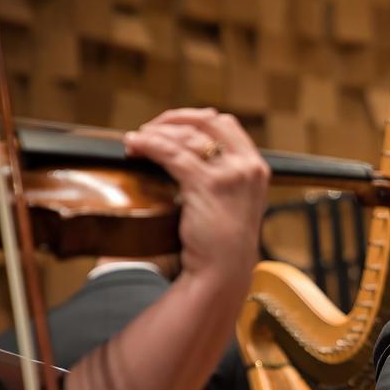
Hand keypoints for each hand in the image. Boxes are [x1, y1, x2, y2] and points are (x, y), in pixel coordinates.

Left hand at [124, 107, 269, 285]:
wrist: (223, 271)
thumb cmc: (223, 243)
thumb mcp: (234, 202)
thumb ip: (223, 177)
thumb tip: (189, 155)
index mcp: (256, 167)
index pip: (225, 125)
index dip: (195, 118)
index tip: (171, 125)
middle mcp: (247, 166)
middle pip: (206, 122)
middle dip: (174, 120)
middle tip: (149, 129)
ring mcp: (230, 174)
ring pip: (186, 137)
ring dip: (155, 133)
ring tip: (135, 141)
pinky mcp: (207, 185)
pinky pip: (171, 153)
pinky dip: (148, 145)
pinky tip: (134, 146)